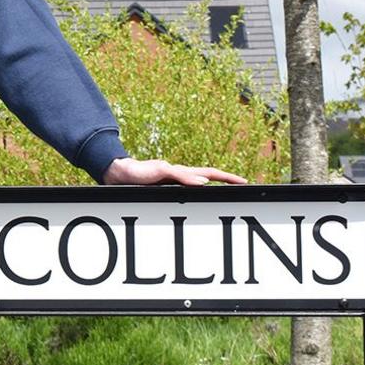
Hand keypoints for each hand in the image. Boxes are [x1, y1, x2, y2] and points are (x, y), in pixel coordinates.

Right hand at [102, 157, 246, 185]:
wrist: (120, 172)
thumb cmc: (140, 183)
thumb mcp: (161, 192)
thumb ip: (176, 194)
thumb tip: (195, 195)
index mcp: (180, 177)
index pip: (207, 177)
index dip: (224, 179)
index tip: (241, 183)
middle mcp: (179, 172)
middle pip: (208, 172)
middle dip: (227, 177)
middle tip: (244, 182)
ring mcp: (170, 170)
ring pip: (197, 172)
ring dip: (215, 176)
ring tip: (231, 180)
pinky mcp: (160, 169)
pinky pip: (177, 174)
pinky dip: (190, 178)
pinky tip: (201, 182)